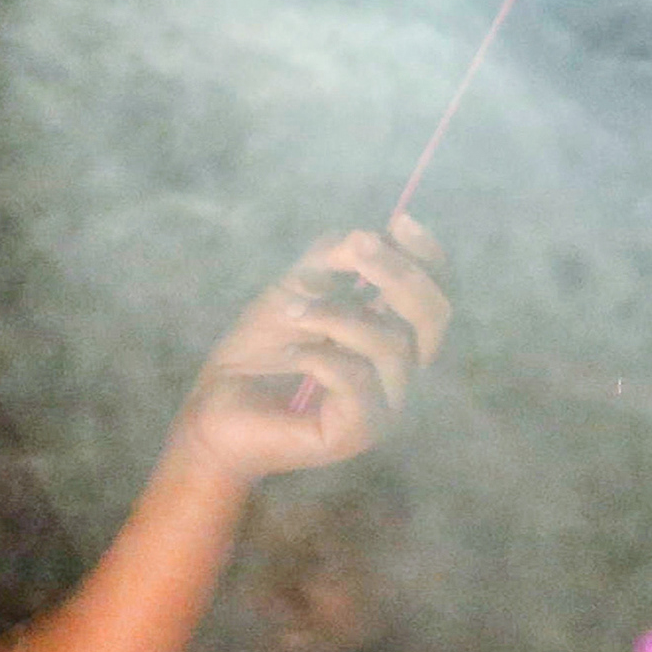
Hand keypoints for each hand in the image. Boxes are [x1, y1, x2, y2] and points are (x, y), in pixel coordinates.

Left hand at [170, 217, 447, 484]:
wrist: (216, 405)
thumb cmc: (260, 350)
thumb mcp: (295, 289)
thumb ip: (333, 260)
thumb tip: (368, 236)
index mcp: (394, 334)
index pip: (435, 292)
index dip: (427, 255)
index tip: (398, 219)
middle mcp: (403, 370)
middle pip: (434, 315)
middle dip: (396, 273)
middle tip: (355, 248)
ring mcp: (388, 404)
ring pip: (390, 343)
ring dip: (333, 314)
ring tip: (290, 312)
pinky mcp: (363, 432)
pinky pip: (357, 378)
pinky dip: (318, 356)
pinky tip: (291, 356)